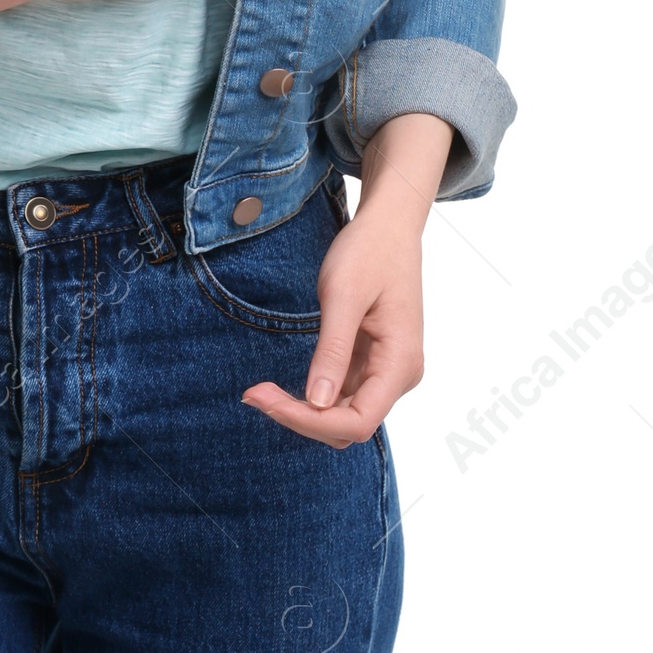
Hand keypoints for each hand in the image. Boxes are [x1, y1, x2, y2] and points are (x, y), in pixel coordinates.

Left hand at [241, 112, 451, 446]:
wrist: (387, 227)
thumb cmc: (369, 253)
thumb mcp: (344, 297)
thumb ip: (333, 351)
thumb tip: (316, 403)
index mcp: (400, 364)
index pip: (357, 421)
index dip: (309, 421)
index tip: (265, 399)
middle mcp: (398, 375)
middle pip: (348, 425)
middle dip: (300, 418)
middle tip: (253, 394)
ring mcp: (385, 370)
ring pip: (342, 415)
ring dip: (303, 412)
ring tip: (261, 392)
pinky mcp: (370, 362)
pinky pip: (341, 394)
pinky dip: (311, 397)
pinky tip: (282, 386)